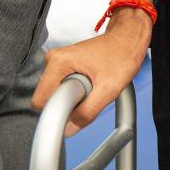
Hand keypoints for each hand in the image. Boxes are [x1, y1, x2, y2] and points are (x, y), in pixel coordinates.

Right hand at [32, 8, 150, 135]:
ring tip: (94, 85)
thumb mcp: (108, 89)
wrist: (128, 39)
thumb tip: (69, 130)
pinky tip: (92, 83)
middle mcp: (53, 60)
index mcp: (58, 62)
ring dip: (74, 98)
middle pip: (49, 98)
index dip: (57, 112)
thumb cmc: (122, 55)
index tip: (76, 111)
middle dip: (68, 103)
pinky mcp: (64, 67)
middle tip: (91, 92)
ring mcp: (58, 63)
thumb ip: (87, 112)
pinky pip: (64, 89)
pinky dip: (77, 92)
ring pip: (57, 95)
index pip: (41, 101)